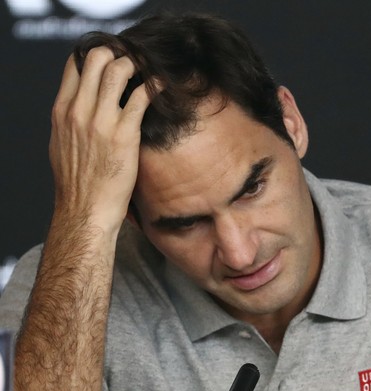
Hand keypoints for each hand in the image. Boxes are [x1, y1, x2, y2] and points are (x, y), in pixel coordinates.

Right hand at [49, 46, 150, 232]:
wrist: (85, 210)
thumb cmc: (77, 181)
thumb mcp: (62, 143)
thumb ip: (70, 119)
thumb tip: (81, 104)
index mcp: (62, 110)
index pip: (75, 64)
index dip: (96, 55)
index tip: (113, 60)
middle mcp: (79, 110)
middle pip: (97, 58)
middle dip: (119, 54)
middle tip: (135, 62)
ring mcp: (101, 121)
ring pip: (119, 70)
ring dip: (138, 65)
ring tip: (148, 72)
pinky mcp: (124, 134)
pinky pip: (142, 96)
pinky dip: (155, 85)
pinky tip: (163, 85)